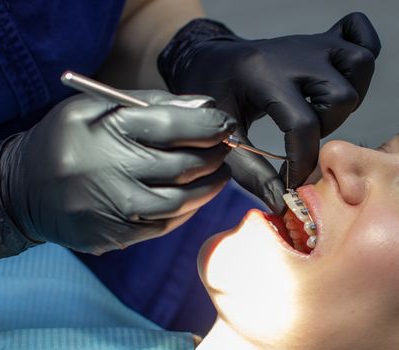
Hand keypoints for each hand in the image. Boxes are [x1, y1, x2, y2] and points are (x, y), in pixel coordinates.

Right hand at [0, 91, 235, 253]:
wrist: (25, 189)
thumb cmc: (66, 140)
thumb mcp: (98, 107)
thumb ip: (152, 103)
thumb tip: (204, 107)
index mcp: (109, 132)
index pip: (176, 127)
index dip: (210, 126)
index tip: (225, 124)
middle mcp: (115, 173)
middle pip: (186, 165)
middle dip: (215, 154)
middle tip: (225, 147)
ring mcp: (118, 209)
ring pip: (183, 199)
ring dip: (211, 184)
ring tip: (219, 171)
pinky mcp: (120, 234)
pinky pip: (169, 223)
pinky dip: (190, 207)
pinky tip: (195, 194)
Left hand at [159, 12, 380, 212]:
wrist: (210, 60)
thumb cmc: (211, 96)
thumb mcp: (221, 134)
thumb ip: (250, 171)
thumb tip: (279, 202)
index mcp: (262, 76)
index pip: (302, 123)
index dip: (303, 161)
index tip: (292, 181)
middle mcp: (293, 55)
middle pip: (341, 95)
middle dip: (327, 128)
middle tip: (301, 139)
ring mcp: (309, 44)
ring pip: (359, 64)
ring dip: (347, 98)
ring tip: (319, 114)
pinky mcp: (319, 40)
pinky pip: (360, 34)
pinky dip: (360, 57)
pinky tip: (338, 80)